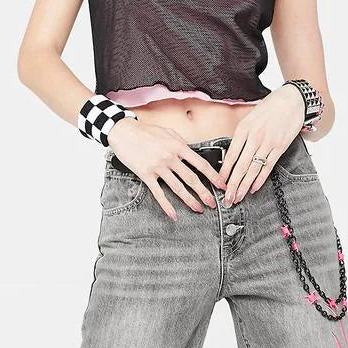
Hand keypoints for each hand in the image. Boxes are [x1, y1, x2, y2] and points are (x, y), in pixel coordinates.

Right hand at [107, 119, 224, 220]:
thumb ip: (182, 145)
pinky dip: (167, 206)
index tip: (222, 186)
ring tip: (199, 209)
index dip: (214, 177)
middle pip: (192, 179)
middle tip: (214, 204)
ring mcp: (158, 167)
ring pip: (178, 188)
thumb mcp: (169, 133)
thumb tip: (193, 155)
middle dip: (205, 193)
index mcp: (179, 146)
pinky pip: (158, 193)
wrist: (124, 132)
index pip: (201, 164)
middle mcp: (171, 157)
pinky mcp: (146, 175)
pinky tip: (174, 215)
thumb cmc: (147, 132)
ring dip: (190, 200)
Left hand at [218, 85, 305, 204]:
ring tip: (238, 197)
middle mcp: (255, 137)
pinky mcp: (280, 147)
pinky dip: (260, 179)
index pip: (231, 155)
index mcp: (244, 128)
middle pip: (241, 166)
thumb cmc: (270, 108)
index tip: (219, 184)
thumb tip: (231, 155)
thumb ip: (241, 135)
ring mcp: (268, 143)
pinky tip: (254, 188)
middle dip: (233, 185)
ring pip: (253, 169)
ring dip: (244, 186)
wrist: (292, 99)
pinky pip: (268, 166)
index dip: (224, 172)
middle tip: (227, 199)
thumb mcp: (250, 117)